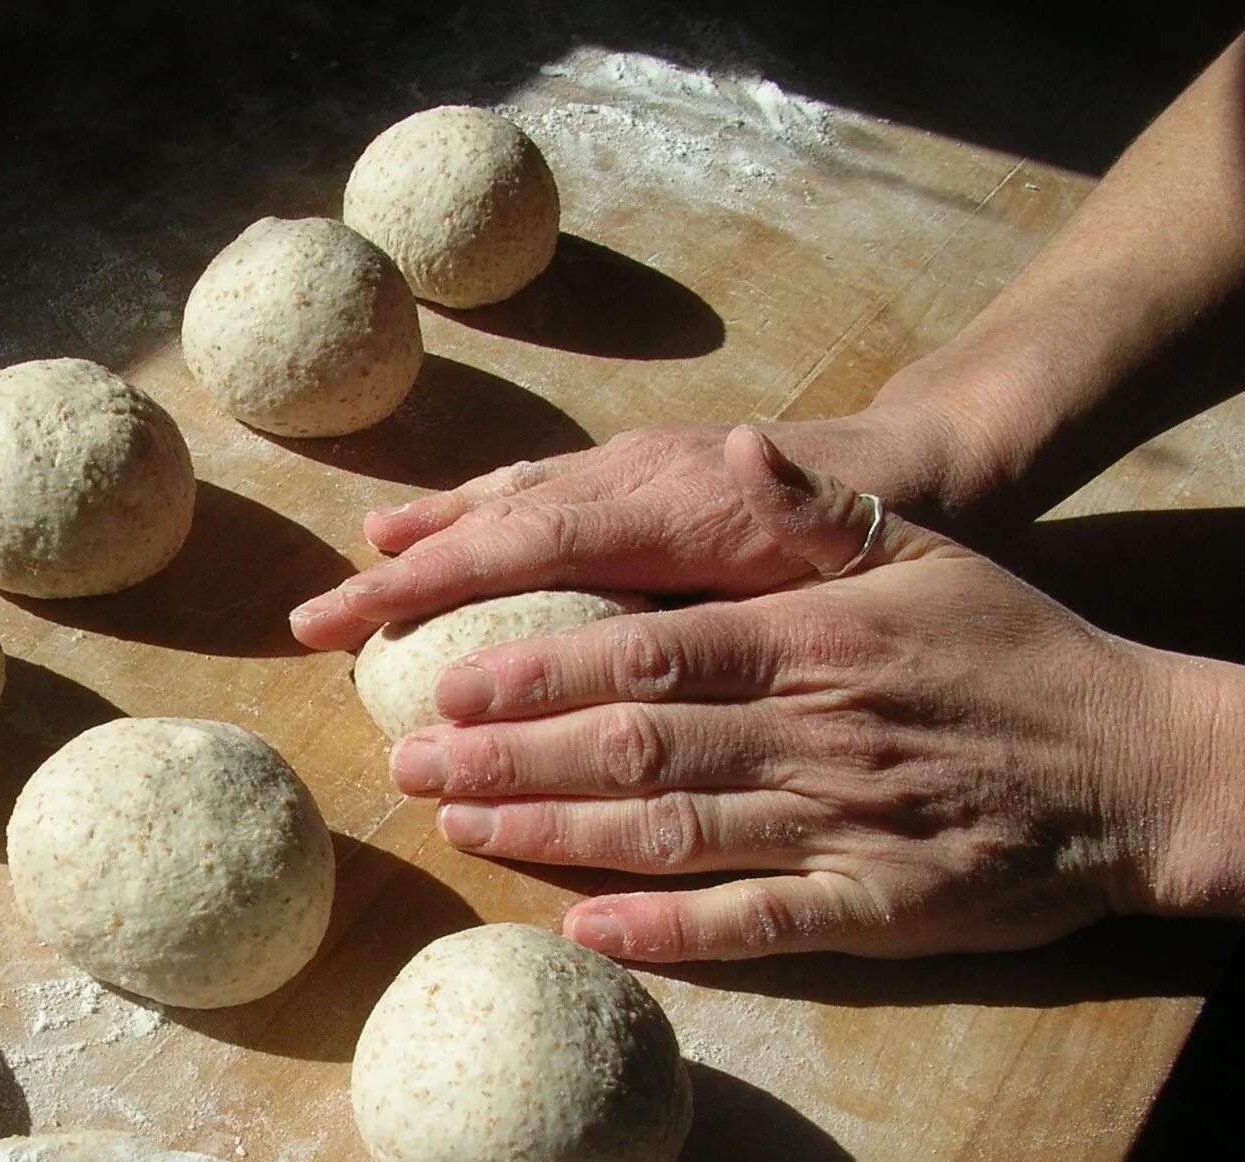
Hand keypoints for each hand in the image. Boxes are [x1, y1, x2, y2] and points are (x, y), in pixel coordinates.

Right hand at [290, 414, 950, 652]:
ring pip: (506, 498)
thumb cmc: (898, 530)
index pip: (529, 539)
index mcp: (680, 500)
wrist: (931, 462)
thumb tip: (743, 449)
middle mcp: (638, 472)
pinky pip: (535, 494)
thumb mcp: (863, 541)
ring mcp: (630, 467)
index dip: (437, 581)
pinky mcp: (634, 474)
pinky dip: (472, 516)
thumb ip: (798, 507)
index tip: (360, 624)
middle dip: (400, 577)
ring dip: (425, 539)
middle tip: (314, 629)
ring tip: (356, 576)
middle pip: (494, 521)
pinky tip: (428, 536)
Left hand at [385, 430, 1244, 959]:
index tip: (447, 679)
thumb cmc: (1022, 656)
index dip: (538, 669)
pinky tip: (585, 931)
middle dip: (509, 753)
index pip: (646, 651)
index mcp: (813, 638)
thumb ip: (815, 515)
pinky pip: (755, 925)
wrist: (1146, 769)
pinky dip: (668, 930)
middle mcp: (814, 729)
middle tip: (411, 764)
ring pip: (671, 829)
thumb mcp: (931, 556)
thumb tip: (731, 456)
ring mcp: (843, 823)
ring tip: (459, 828)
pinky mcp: (879, 910)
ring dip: (554, 831)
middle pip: (633, 742)